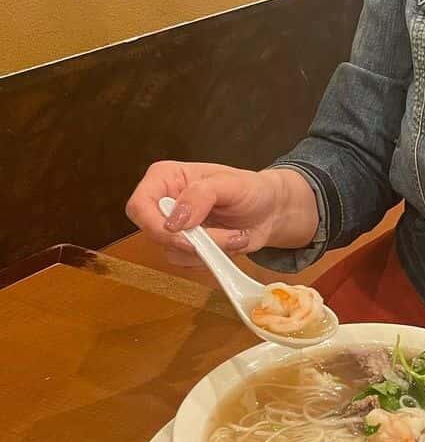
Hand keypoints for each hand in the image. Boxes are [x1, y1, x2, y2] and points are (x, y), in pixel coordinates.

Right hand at [125, 161, 294, 266]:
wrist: (269, 211)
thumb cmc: (250, 189)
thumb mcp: (231, 183)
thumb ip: (202, 195)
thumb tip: (176, 219)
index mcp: (165, 178)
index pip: (139, 205)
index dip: (155, 224)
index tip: (185, 231)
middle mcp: (163, 203)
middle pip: (154, 233)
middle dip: (192, 241)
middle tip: (223, 238)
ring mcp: (173, 228)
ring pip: (173, 252)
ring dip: (209, 249)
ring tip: (234, 234)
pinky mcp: (185, 247)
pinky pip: (188, 263)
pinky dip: (213, 257)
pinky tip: (230, 242)